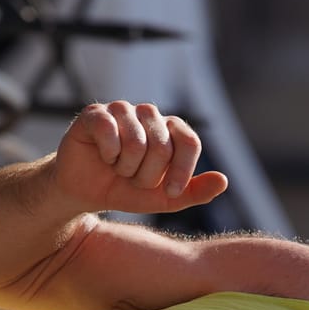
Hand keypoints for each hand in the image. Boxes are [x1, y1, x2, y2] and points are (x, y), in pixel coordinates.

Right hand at [52, 101, 228, 215]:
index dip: (183, 170)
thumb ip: (194, 192)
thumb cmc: (125, 190)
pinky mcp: (95, 113)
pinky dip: (108, 154)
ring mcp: (122, 110)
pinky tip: (102, 156)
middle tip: (132, 178)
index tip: (171, 192)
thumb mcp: (164, 199)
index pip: (189, 141)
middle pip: (162, 146)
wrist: (84, 192)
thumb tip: (223, 181)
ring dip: (126, 168)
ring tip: (117, 168)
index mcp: (170, 129)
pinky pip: (110, 132)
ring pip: (136, 142)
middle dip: (147, 176)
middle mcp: (149, 114)